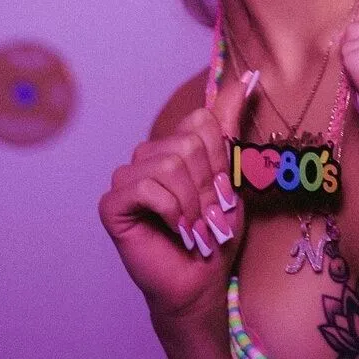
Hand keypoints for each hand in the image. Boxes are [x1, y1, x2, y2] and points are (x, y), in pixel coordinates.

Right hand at [97, 74, 252, 321]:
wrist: (203, 280)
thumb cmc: (217, 229)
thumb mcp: (232, 171)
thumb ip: (231, 122)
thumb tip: (245, 78)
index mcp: (174, 143)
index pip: (202, 121)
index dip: (220, 159)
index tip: (222, 190)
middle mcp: (148, 154)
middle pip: (188, 143)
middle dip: (207, 186)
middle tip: (208, 214)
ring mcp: (127, 177)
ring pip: (169, 164)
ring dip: (192, 203)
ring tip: (195, 225)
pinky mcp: (112, 203)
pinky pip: (147, 188)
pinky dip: (171, 211)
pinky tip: (176, 229)